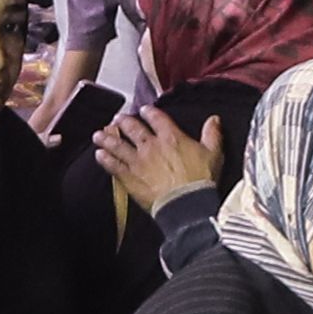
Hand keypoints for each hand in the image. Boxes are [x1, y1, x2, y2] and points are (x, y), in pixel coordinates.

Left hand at [100, 104, 226, 214]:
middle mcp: (151, 146)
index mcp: (171, 137)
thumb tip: (214, 120)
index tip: (144, 109)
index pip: (157, 118)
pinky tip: (99, 155)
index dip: (149, 112)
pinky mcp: (130, 178)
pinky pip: (114, 166)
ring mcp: (138, 161)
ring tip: (99, 134)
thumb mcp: (213, 154)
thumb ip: (212, 134)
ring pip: (118, 145)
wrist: (186, 204)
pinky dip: (105, 159)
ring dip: (107, 138)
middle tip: (118, 118)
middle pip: (133, 129)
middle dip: (124, 122)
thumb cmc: (201, 180)